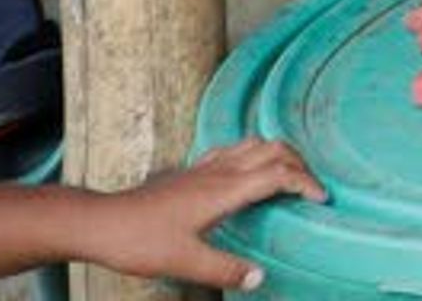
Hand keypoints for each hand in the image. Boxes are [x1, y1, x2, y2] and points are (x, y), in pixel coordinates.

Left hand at [82, 140, 326, 289]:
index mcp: (224, 190)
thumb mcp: (184, 262)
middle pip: (273, 150)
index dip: (306, 183)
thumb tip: (259, 277)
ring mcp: (203, 168)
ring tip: (288, 175)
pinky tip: (246, 172)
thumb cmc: (139, 240)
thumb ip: (224, 269)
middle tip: (310, 186)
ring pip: (253, 144)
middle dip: (300, 163)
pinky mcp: (190, 171)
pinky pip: (232, 149)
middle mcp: (218, 171)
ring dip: (278, 154)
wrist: (99, 222)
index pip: (279, 174)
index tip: (322, 199)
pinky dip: (252, 154)